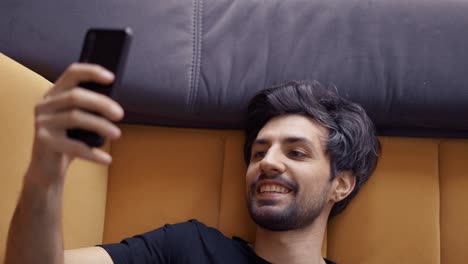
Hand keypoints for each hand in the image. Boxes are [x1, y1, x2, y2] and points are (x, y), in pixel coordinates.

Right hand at [28, 63, 123, 185]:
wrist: (47, 168)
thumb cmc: (70, 140)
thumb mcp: (79, 121)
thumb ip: (90, 109)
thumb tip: (116, 106)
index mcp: (55, 94)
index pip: (71, 73)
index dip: (91, 72)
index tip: (111, 78)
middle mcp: (45, 105)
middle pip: (75, 96)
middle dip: (101, 103)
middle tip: (120, 114)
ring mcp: (42, 123)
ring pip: (75, 118)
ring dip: (101, 126)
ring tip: (117, 134)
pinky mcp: (43, 142)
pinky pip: (74, 146)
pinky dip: (93, 153)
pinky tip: (107, 159)